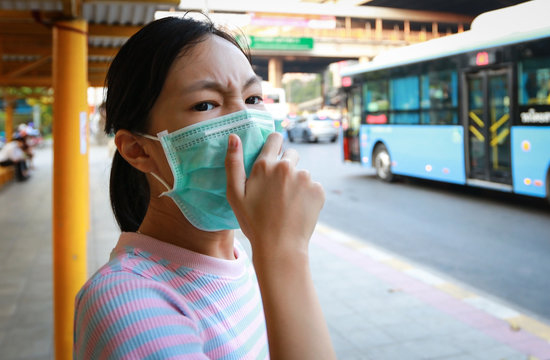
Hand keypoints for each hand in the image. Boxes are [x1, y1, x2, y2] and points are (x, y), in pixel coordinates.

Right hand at [225, 132, 324, 257]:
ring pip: (302, 173)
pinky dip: (308, 195)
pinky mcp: (318, 190)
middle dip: (285, 166)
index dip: (274, 145)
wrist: (280, 247)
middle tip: (277, 190)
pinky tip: (298, 210)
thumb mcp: (235, 195)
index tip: (273, 155)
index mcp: (265, 165)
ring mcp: (305, 178)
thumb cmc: (254, 222)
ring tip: (287, 204)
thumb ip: (233, 163)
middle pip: (291, 154)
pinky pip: (313, 186)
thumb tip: (233, 137)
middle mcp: (286, 167)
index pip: (275, 138)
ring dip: (296, 182)